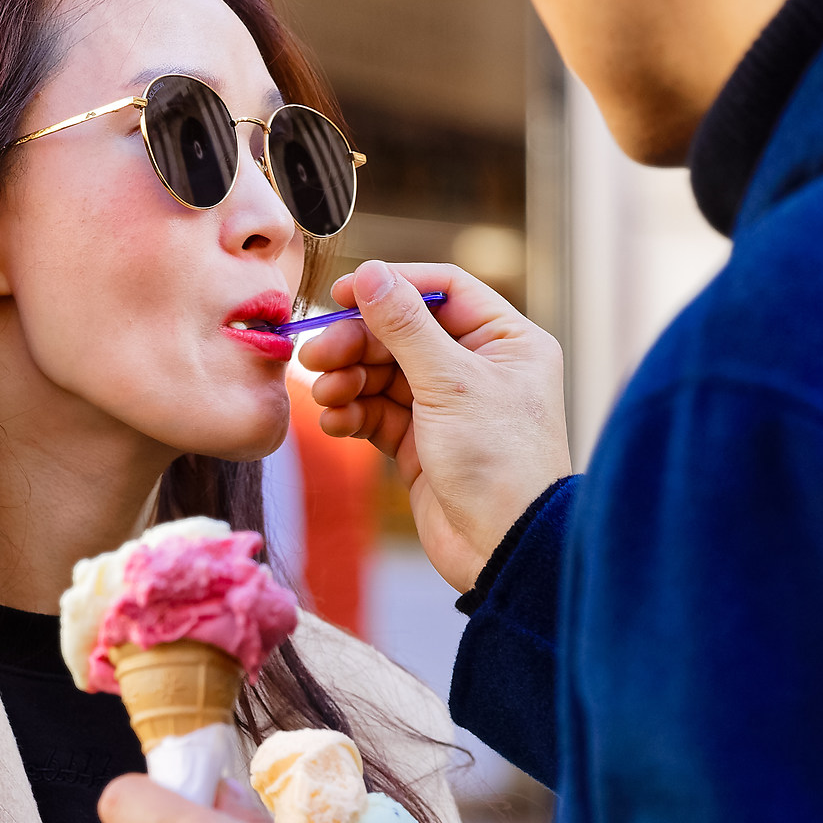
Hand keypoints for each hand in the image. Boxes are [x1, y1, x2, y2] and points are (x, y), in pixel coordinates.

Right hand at [300, 259, 571, 590]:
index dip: (392, 286)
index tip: (342, 293)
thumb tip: (370, 273)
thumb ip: (405, 327)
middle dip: (357, 342)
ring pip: (384, 374)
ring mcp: (448, 407)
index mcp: (507, 340)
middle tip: (316, 355)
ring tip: (324, 394)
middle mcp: (480, 368)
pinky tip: (336, 421)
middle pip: (404, 333)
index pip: (444, 290)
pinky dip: (353, 413)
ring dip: (348, 379)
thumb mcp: (451, 383)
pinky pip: (378, 413)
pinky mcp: (422, 444)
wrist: (505, 550)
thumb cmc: (499, 461)